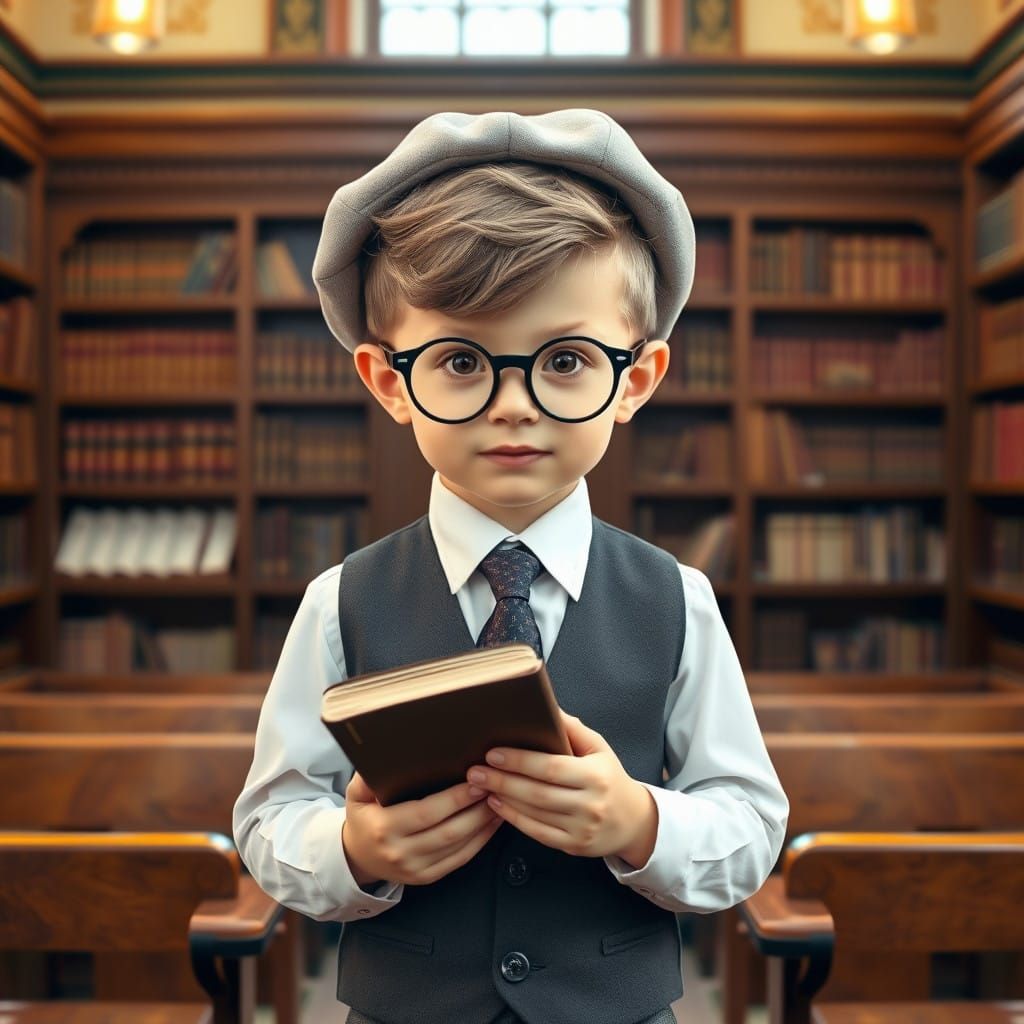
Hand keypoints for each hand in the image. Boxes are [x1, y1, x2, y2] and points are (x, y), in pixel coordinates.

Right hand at [341, 772, 503, 887]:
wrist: (356, 857)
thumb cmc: (362, 819)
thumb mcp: (357, 794)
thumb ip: (368, 776)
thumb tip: (386, 753)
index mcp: (384, 827)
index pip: (427, 812)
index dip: (455, 799)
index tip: (476, 782)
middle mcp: (401, 851)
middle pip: (449, 831)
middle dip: (476, 809)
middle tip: (494, 788)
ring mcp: (415, 868)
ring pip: (459, 846)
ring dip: (483, 824)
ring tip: (499, 801)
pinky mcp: (427, 877)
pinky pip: (460, 859)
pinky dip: (480, 841)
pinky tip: (491, 824)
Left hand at [466, 710, 658, 866]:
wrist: (632, 821)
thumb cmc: (609, 777)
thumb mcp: (598, 748)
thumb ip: (571, 729)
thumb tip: (545, 705)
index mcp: (596, 775)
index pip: (552, 767)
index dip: (520, 761)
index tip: (493, 753)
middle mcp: (590, 804)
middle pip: (538, 793)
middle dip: (503, 780)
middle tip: (475, 770)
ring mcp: (581, 828)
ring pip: (534, 814)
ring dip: (503, 798)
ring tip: (480, 784)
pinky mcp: (573, 846)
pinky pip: (537, 832)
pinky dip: (513, 818)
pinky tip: (496, 804)